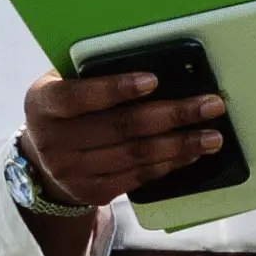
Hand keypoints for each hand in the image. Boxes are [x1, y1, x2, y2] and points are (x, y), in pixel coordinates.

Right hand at [22, 66, 227, 208]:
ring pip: (136, 155)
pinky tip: (191, 152)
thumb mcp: (63, 84)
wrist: (44, 159)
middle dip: (171, 115)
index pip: (80, 96)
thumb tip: (153, 63)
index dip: (116, 88)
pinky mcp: (93, 192)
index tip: (154, 80)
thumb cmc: (65, 107)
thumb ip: (92, 74)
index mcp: (42, 104)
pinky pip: (139, 176)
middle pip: (120, 128)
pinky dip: (169, 163)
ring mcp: (72, 172)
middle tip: (209, 105)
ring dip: (180, 144)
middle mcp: (53, 142)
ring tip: (212, 134)